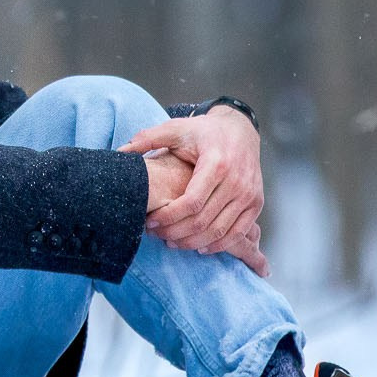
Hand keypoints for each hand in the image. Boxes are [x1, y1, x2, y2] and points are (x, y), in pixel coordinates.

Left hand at [121, 104, 268, 273]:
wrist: (240, 130)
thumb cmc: (204, 131)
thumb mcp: (177, 129)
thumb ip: (148, 139)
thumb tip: (121, 150)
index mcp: (216, 163)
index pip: (191, 203)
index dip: (168, 217)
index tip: (149, 221)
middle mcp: (237, 181)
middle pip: (203, 220)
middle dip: (176, 233)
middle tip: (156, 234)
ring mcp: (249, 194)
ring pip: (219, 231)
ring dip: (193, 242)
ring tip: (172, 242)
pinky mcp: (256, 203)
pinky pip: (238, 232)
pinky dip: (218, 244)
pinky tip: (199, 247)